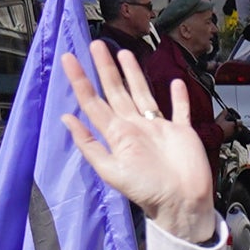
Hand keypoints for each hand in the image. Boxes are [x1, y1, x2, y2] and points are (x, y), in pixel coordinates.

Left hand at [55, 36, 219, 222]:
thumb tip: (66, 118)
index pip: (94, 102)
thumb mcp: (111, 170)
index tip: (69, 60)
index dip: (80, 81)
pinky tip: (174, 84)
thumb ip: (89, 144)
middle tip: (96, 45)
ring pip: (143, 95)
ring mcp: (159, 128)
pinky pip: (179, 110)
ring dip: (134, 75)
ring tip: (124, 54)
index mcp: (118, 135)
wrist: (182, 203)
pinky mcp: (182, 132)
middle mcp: (135, 128)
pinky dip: (178, 98)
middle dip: (105, 69)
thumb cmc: (148, 191)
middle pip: (117, 92)